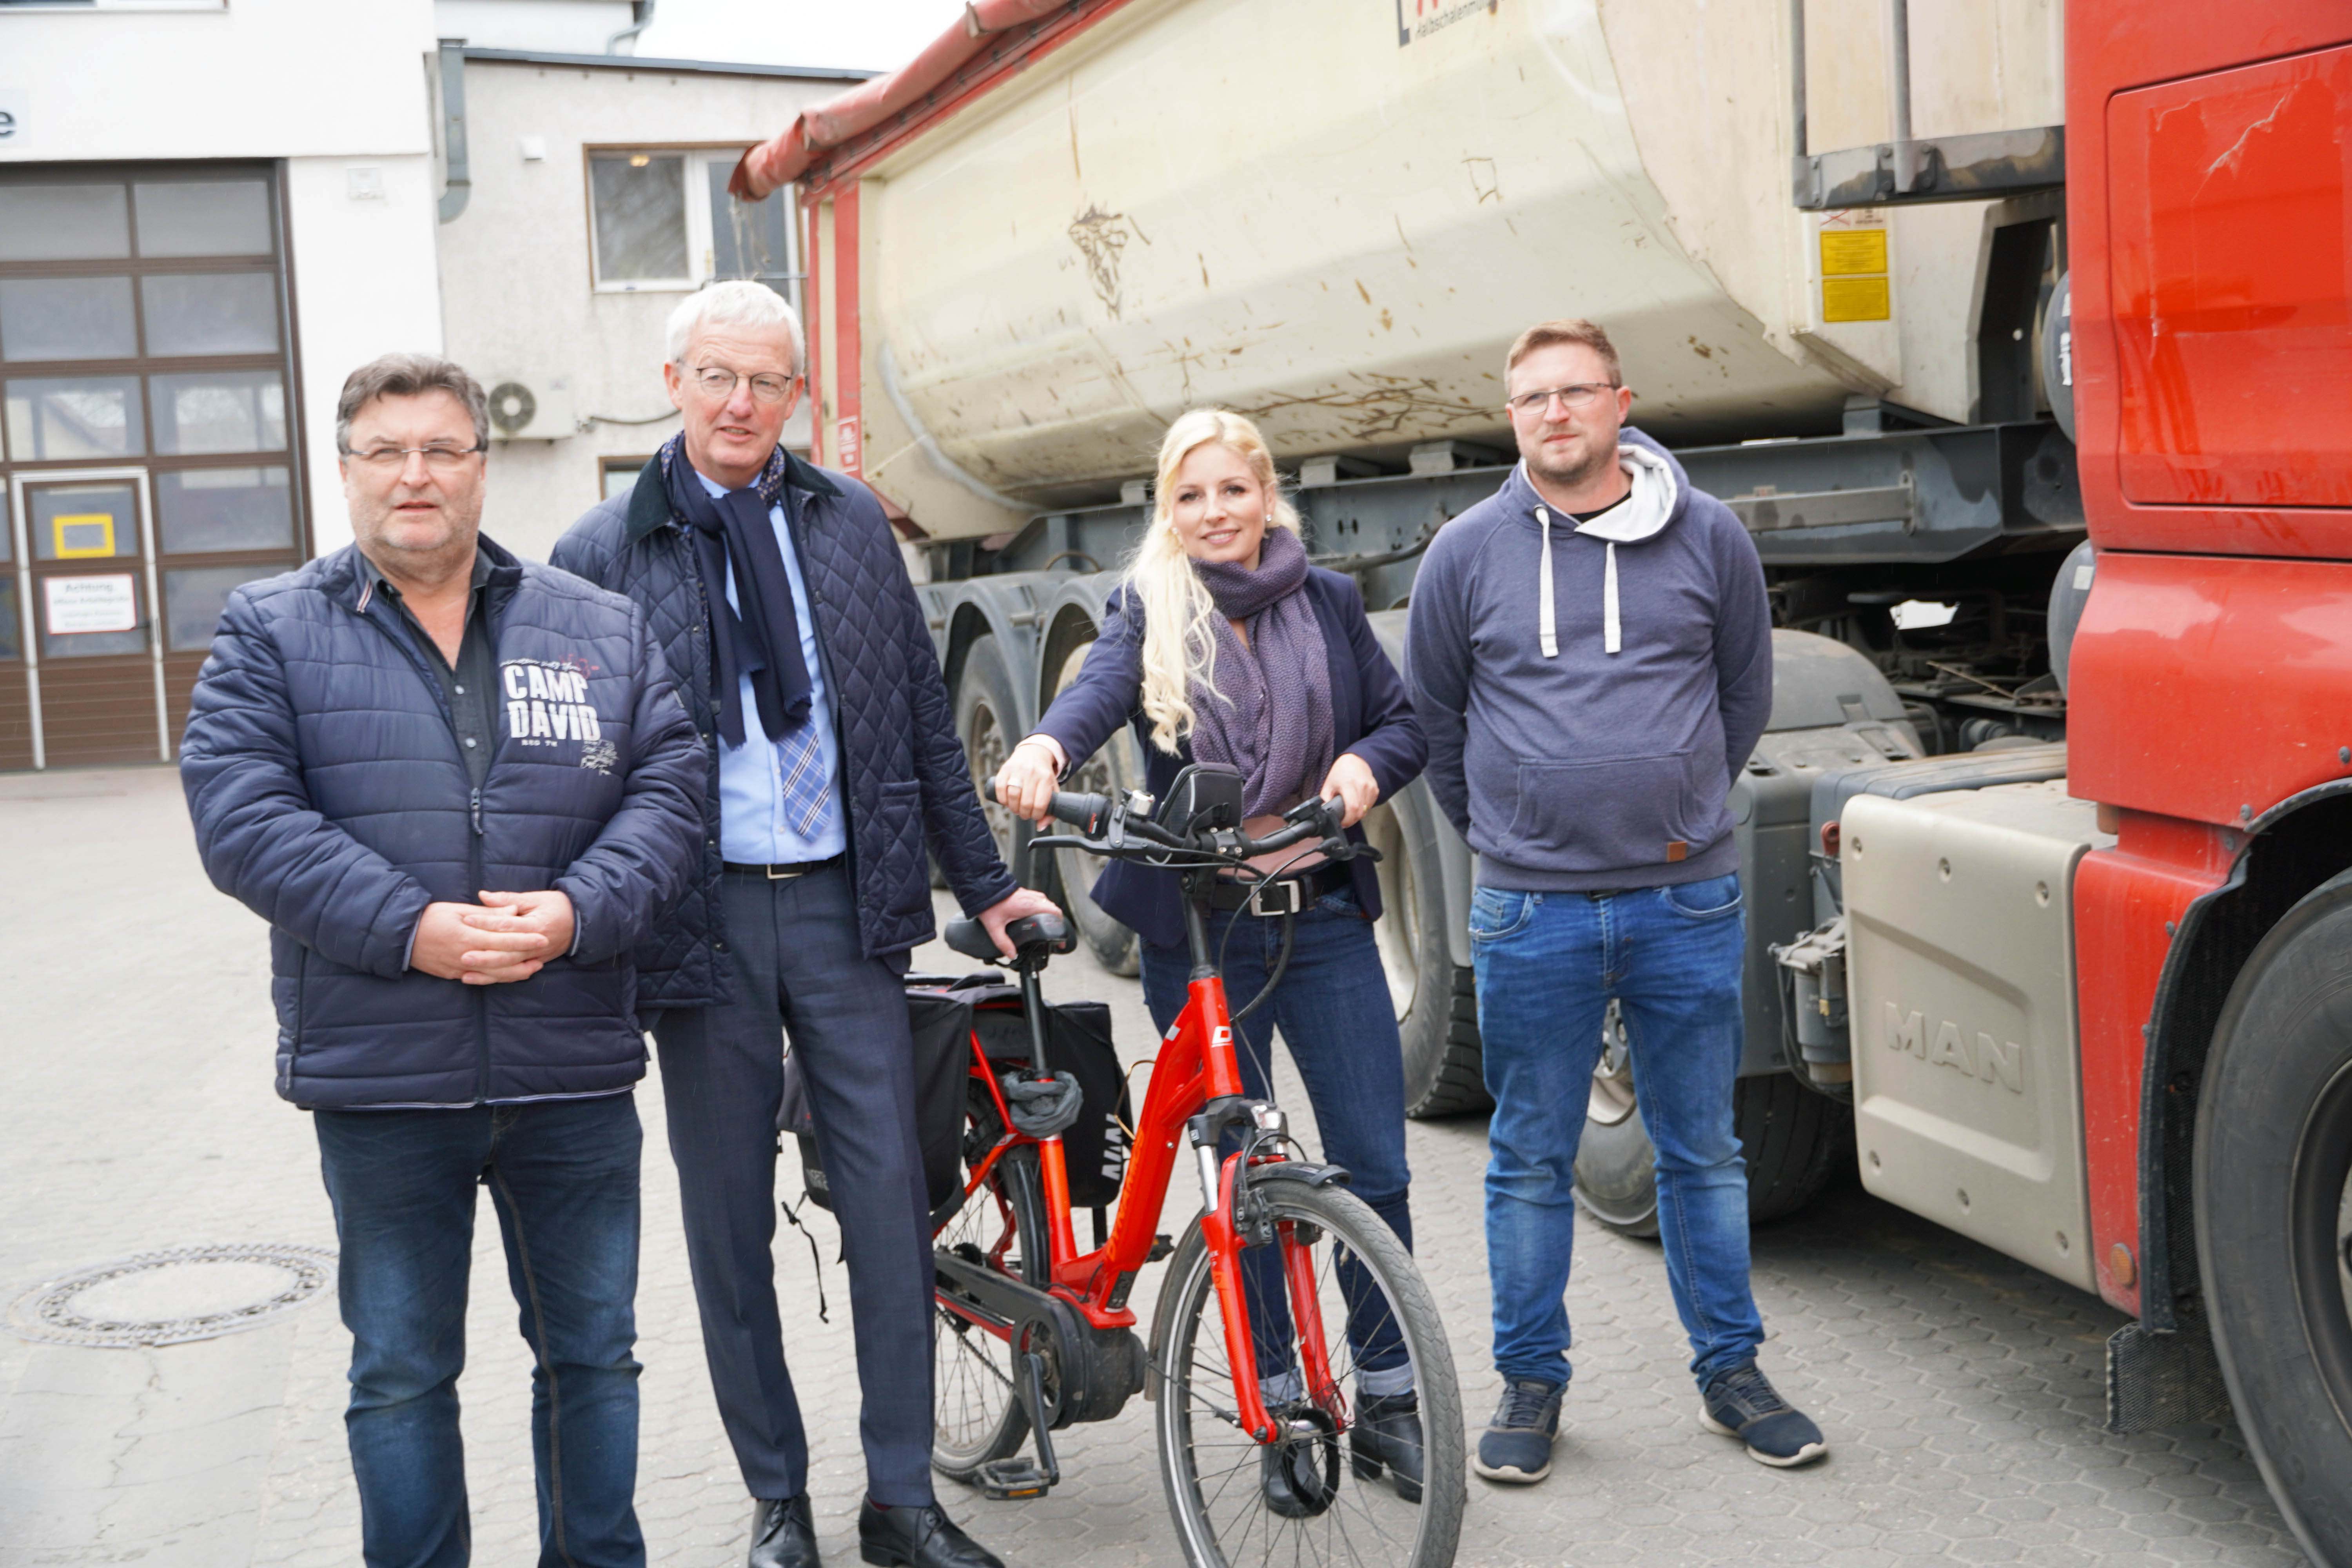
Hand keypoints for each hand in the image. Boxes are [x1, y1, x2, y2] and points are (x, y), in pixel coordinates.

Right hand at [411, 899, 550, 983]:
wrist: (401, 937)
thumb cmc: (429, 917)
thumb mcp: (457, 909)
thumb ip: (487, 913)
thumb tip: (513, 911)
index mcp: (468, 936)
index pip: (504, 939)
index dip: (525, 939)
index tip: (542, 937)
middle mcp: (466, 955)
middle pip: (503, 959)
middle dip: (525, 958)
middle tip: (544, 954)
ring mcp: (460, 968)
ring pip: (494, 974)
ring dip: (515, 972)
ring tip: (533, 968)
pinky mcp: (454, 975)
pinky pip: (480, 979)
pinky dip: (497, 978)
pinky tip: (509, 975)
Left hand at [458, 889, 577, 983]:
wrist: (581, 922)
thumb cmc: (556, 906)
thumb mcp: (535, 898)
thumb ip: (508, 899)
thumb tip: (483, 895)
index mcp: (536, 924)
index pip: (508, 925)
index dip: (487, 922)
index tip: (467, 919)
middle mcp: (536, 944)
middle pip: (508, 953)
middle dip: (485, 956)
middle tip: (463, 955)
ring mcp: (536, 956)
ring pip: (509, 967)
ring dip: (487, 971)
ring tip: (465, 971)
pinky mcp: (535, 963)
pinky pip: (513, 974)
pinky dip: (495, 978)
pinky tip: (477, 979)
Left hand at [977, 886, 1060, 958]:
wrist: (984, 889)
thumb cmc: (990, 904)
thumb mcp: (995, 927)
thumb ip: (1003, 942)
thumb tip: (1011, 954)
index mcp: (1029, 906)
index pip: (1054, 912)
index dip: (1060, 924)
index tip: (1060, 936)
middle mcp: (1033, 899)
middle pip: (1054, 909)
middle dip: (1056, 922)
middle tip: (1054, 935)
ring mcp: (1031, 895)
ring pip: (1048, 904)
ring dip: (1050, 915)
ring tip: (1047, 927)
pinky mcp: (1027, 894)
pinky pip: (1041, 901)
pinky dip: (1043, 909)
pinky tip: (1037, 917)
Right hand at [993, 737, 1063, 824]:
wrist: (1033, 753)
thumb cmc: (1043, 776)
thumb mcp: (1052, 790)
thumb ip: (1050, 811)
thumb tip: (1040, 827)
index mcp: (1045, 778)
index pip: (1040, 804)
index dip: (1036, 815)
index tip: (1035, 815)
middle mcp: (1032, 773)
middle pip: (1025, 802)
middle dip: (1024, 813)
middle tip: (1025, 813)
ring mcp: (1017, 770)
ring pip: (1012, 796)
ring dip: (1013, 808)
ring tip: (1016, 808)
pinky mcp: (1005, 769)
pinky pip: (1000, 788)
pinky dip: (1002, 799)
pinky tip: (1007, 801)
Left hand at [1319, 753, 1379, 829]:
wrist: (1355, 760)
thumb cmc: (1341, 771)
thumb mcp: (1328, 784)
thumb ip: (1325, 799)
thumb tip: (1324, 812)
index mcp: (1349, 784)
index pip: (1352, 808)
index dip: (1348, 820)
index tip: (1342, 823)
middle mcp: (1362, 786)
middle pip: (1360, 812)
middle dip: (1352, 820)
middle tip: (1345, 819)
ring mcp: (1370, 788)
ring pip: (1366, 811)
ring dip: (1357, 814)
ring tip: (1350, 809)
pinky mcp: (1375, 790)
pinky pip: (1370, 805)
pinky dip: (1363, 808)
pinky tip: (1357, 803)